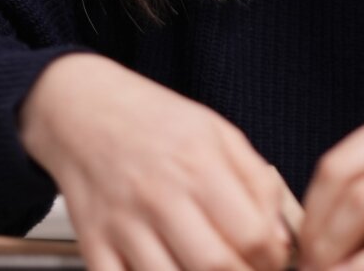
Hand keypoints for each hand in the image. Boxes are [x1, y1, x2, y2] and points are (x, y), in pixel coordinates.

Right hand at [20, 54, 292, 270]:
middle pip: (214, 265)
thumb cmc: (154, 121)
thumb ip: (256, 181)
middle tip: (245, 270)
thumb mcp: (218, 133)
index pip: (251, 234)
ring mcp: (123, 223)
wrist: (82, 109)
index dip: (272, 257)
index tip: (273, 259)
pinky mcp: (93, 242)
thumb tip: (281, 231)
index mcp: (199, 165)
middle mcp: (160, 195)